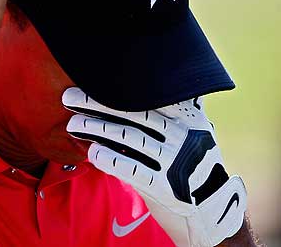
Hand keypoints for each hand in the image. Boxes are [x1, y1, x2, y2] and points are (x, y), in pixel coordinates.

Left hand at [62, 87, 246, 246]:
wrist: (211, 208)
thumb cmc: (189, 161)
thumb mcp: (192, 130)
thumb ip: (175, 106)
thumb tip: (155, 71)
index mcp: (188, 116)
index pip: (146, 95)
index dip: (114, 87)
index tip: (89, 78)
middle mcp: (183, 135)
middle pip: (132, 113)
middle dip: (96, 103)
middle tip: (69, 97)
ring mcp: (176, 161)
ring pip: (128, 138)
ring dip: (96, 129)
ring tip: (73, 124)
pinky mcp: (166, 187)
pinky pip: (133, 169)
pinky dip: (110, 159)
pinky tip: (92, 153)